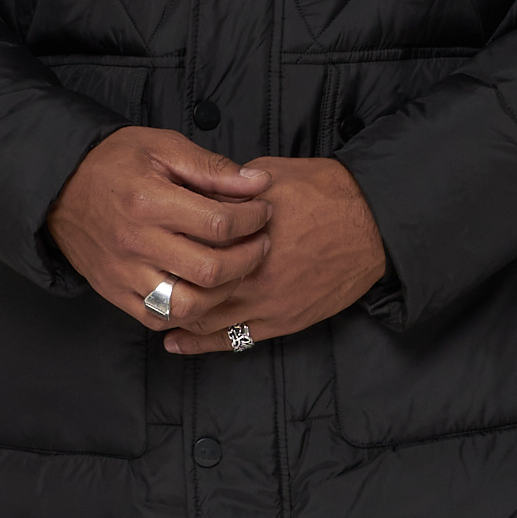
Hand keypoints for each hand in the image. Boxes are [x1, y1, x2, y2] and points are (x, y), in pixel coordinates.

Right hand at [47, 128, 272, 330]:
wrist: (59, 187)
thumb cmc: (114, 162)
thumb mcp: (162, 147)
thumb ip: (212, 168)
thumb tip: (257, 183)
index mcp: (149, 201)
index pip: (218, 223)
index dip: (253, 219)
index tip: (263, 210)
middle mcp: (136, 243)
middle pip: (209, 270)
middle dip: (249, 258)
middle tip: (261, 242)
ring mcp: (123, 273)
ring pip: (187, 304)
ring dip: (223, 291)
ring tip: (237, 268)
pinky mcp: (114, 292)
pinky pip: (158, 318)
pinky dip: (187, 312)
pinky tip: (203, 290)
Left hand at [160, 157, 387, 353]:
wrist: (373, 225)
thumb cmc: (327, 192)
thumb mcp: (272, 174)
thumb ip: (232, 187)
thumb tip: (200, 193)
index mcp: (246, 233)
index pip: (192, 245)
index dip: (168, 244)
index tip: (150, 239)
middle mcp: (252, 272)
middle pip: (193, 284)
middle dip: (167, 282)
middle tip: (143, 278)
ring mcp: (267, 302)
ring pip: (207, 317)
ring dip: (177, 313)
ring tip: (153, 307)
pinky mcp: (283, 322)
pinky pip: (232, 340)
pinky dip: (200, 343)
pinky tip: (175, 341)